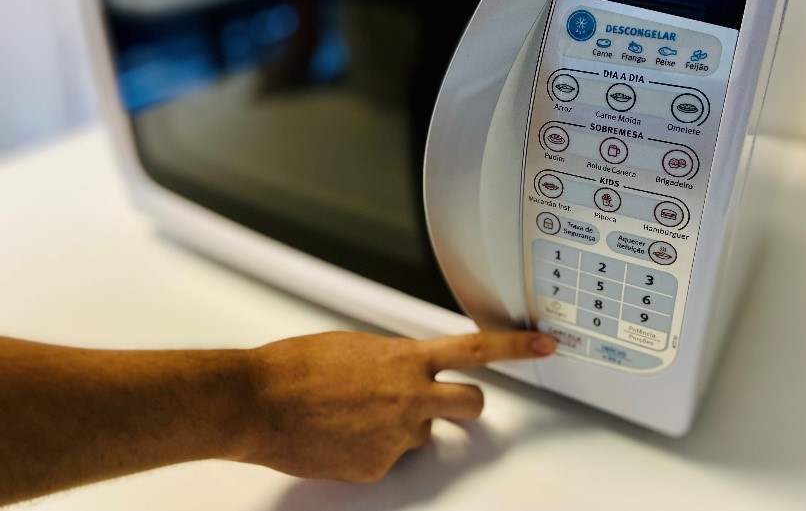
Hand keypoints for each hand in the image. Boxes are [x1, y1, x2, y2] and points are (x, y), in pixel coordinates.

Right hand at [234, 331, 555, 481]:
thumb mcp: (356, 346)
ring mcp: (396, 437)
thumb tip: (404, 371)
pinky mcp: (376, 468)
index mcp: (405, 360)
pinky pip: (388, 459)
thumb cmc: (297, 367)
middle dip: (467, 405)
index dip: (516, 345)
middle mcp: (409, 398)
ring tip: (358, 416)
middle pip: (472, 405)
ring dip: (403, 427)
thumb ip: (393, 359)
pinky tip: (342, 437)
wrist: (258, 401)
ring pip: (422, 435)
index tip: (543, 343)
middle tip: (450, 404)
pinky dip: (371, 450)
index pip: (476, 349)